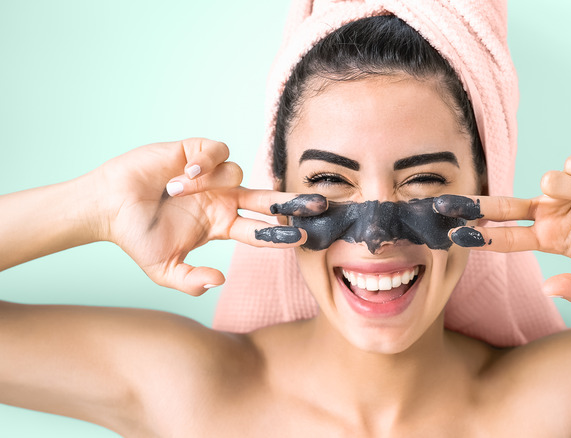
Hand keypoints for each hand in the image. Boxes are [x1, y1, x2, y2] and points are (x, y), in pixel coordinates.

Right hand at [90, 138, 325, 294]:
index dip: (280, 234)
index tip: (302, 238)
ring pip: (237, 174)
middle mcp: (223, 199)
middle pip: (268, 199)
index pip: (261, 230)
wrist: (108, 207)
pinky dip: (205, 163)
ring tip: (176, 190)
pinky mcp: (196, 152)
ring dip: (209, 183)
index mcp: (222, 225)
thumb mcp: (164, 269)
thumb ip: (191, 281)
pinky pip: (218, 152)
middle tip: (319, 205)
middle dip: (293, 202)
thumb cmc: (136, 237)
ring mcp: (212, 176)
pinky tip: (183, 173)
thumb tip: (220, 281)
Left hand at [435, 152, 570, 300]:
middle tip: (445, 204)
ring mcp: (566, 187)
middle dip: (475, 204)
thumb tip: (545, 290)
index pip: (509, 236)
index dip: (483, 236)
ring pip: (547, 181)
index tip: (456, 236)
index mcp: (552, 238)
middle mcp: (553, 211)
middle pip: (504, 204)